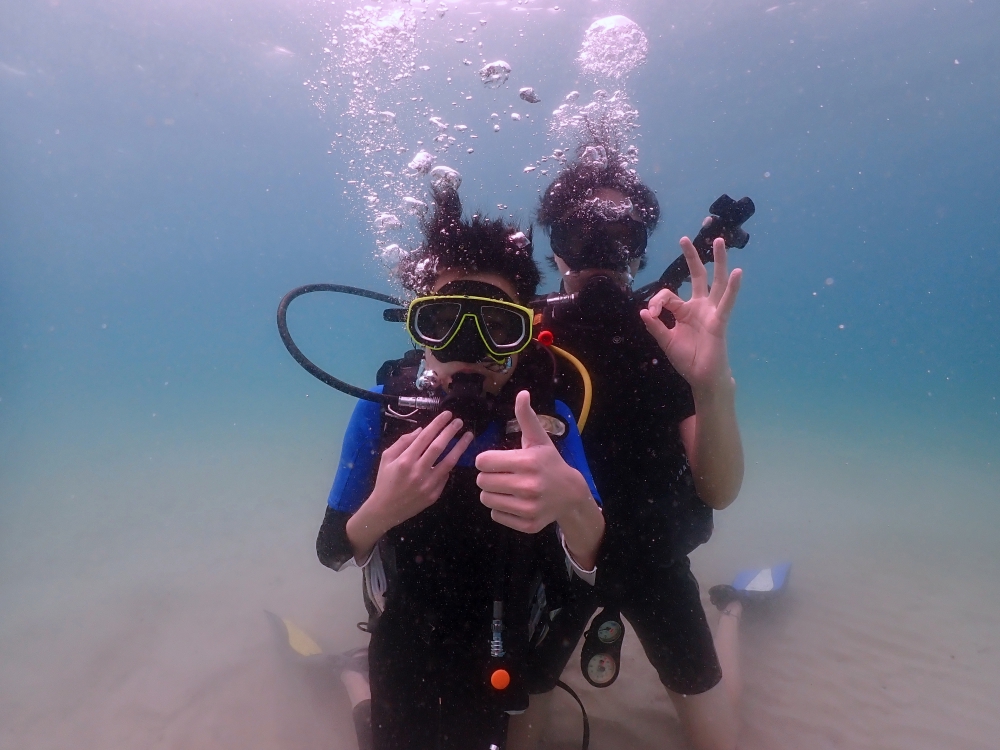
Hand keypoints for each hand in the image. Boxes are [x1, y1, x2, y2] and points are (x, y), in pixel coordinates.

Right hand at [365, 410, 473, 528]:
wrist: (385, 509)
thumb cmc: (385, 481)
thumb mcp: (387, 457)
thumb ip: (403, 442)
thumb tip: (421, 430)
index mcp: (405, 460)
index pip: (425, 437)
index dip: (437, 424)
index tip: (447, 415)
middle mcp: (418, 471)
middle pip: (439, 447)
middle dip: (450, 431)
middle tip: (459, 421)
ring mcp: (428, 484)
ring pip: (449, 462)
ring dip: (460, 447)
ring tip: (468, 436)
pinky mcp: (434, 494)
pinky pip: (445, 476)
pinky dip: (449, 465)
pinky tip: (453, 457)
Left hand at [476, 392, 603, 569]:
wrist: (571, 494)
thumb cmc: (549, 463)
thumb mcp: (539, 439)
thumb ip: (526, 417)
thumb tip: (522, 393)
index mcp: (528, 462)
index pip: (482, 461)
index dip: (486, 459)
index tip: (497, 460)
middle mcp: (528, 486)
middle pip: (482, 481)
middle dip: (488, 476)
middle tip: (502, 474)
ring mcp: (529, 508)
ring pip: (486, 499)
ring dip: (492, 492)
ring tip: (506, 487)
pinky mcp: (528, 524)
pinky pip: (496, 515)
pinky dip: (501, 509)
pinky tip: (514, 501)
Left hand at [639, 236, 741, 395]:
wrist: (701, 377)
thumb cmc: (687, 359)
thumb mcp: (666, 341)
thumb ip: (656, 326)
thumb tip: (643, 311)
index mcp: (685, 311)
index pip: (669, 295)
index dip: (658, 301)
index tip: (652, 313)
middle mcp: (700, 307)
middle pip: (698, 276)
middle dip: (691, 257)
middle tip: (684, 239)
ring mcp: (711, 312)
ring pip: (716, 281)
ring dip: (718, 261)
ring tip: (719, 241)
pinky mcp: (719, 321)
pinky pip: (727, 302)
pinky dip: (733, 288)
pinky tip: (737, 273)